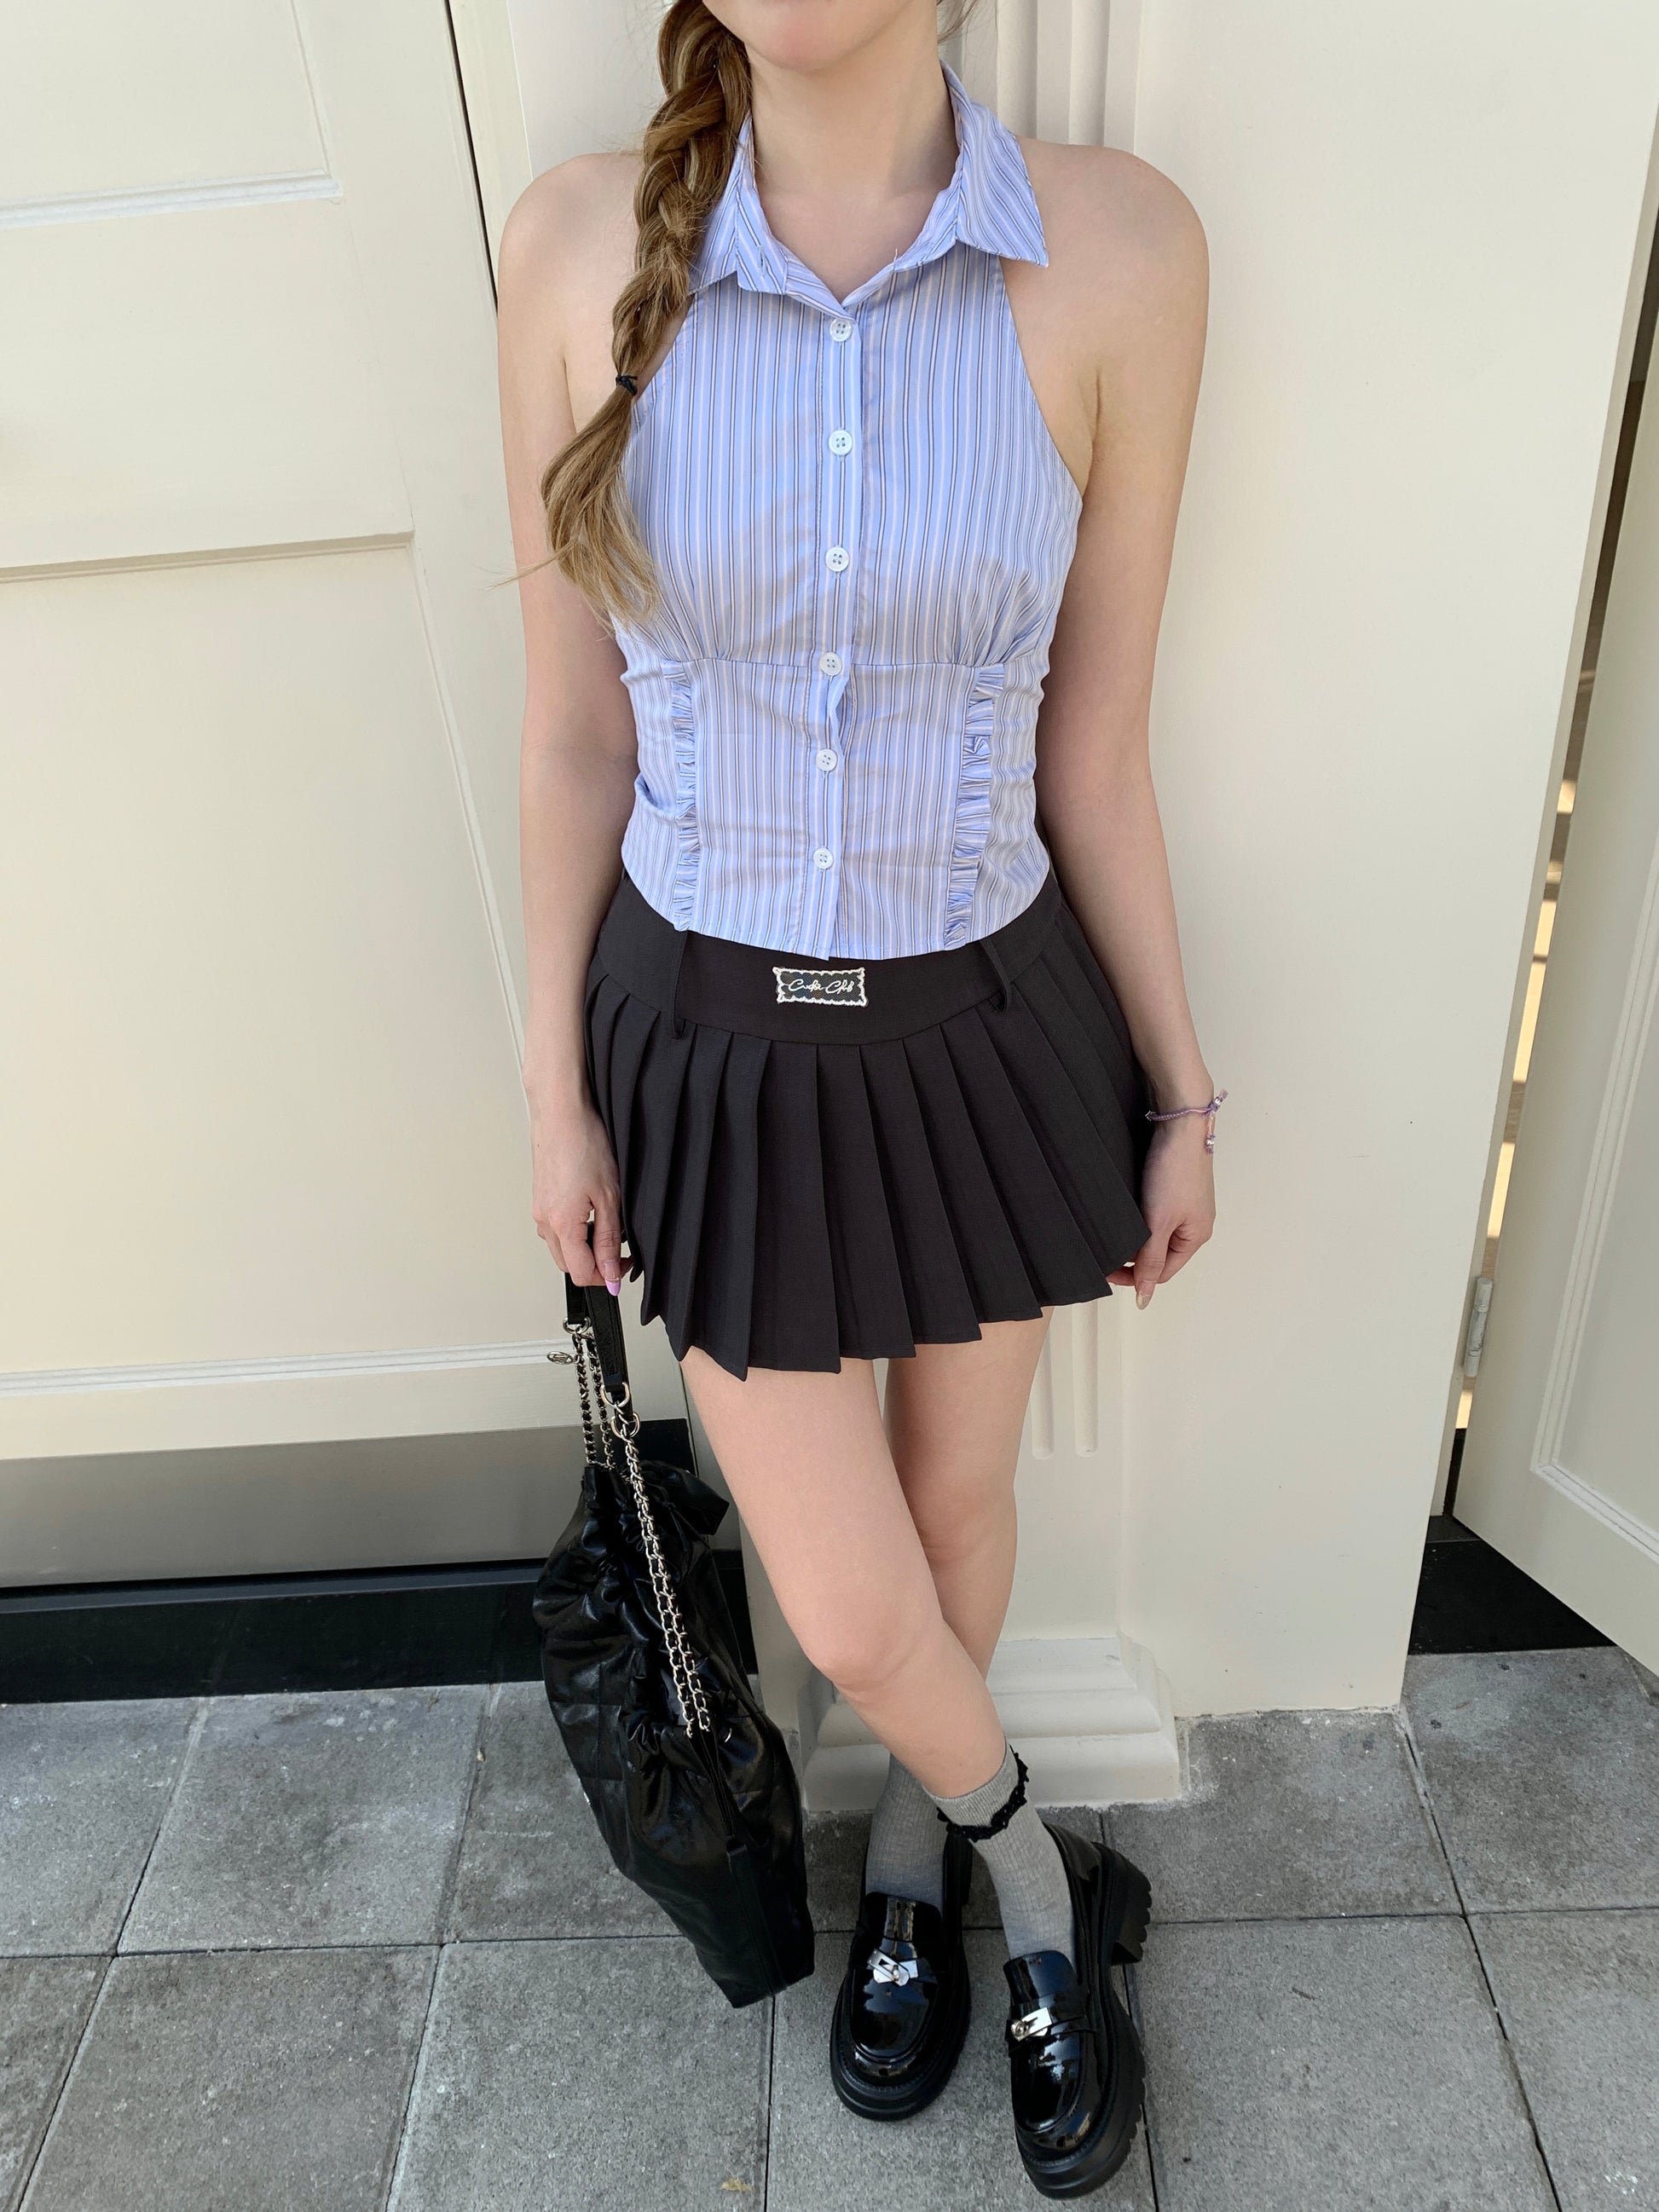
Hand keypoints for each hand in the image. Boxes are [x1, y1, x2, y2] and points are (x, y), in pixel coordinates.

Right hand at [527, 1090, 628, 1292]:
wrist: (561, 1112)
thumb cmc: (584, 1144)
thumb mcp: (609, 1197)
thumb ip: (609, 1240)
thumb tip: (610, 1275)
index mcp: (561, 1225)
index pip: (581, 1273)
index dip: (607, 1277)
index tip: (626, 1265)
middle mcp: (545, 1221)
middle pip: (568, 1265)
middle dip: (595, 1265)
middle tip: (620, 1250)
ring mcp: (539, 1208)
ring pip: (560, 1247)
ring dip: (584, 1248)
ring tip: (607, 1225)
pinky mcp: (540, 1197)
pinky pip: (555, 1228)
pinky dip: (574, 1231)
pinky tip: (590, 1211)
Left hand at [1106, 1115, 1215, 1308]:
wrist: (1179, 1124)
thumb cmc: (1174, 1171)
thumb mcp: (1159, 1222)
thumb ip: (1151, 1261)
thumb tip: (1146, 1298)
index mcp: (1197, 1237)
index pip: (1162, 1273)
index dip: (1133, 1276)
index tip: (1106, 1270)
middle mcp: (1195, 1223)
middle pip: (1160, 1254)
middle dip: (1133, 1257)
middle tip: (1105, 1251)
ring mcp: (1186, 1204)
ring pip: (1156, 1233)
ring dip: (1134, 1237)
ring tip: (1112, 1230)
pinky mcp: (1175, 1187)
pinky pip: (1156, 1214)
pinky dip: (1139, 1218)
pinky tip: (1124, 1210)